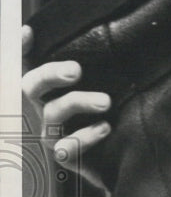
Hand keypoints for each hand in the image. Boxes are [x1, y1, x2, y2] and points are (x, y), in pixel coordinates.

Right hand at [22, 24, 111, 191]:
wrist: (123, 163)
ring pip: (53, 114)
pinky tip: (105, 128)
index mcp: (52, 92)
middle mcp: (46, 110)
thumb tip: (122, 42)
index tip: (28, 32)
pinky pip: (66, 147)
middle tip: (76, 70)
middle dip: (51, 74)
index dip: (20, 50)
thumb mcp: (107, 94)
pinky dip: (85, 136)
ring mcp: (53, 134)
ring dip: (78, 102)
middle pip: (31, 86)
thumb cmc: (111, 121)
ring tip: (106, 101)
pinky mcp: (66, 157)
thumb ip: (104, 74)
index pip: (30, 67)